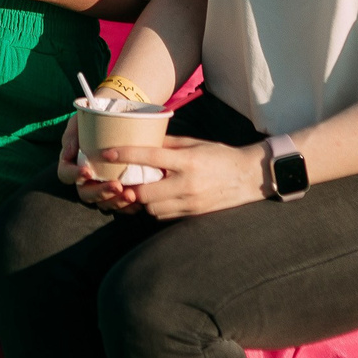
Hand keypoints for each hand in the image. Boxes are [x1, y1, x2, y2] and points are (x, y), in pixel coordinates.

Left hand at [100, 136, 264, 220]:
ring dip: (143, 200)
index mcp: (187, 161)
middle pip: (145, 192)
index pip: (149, 157)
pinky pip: (165, 216)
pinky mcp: (194, 214)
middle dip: (131, 187)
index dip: (125, 155)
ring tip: (142, 188)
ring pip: (152, 208)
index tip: (107, 153)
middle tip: (123, 179)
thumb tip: (143, 141)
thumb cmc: (220, 155)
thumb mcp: (195, 143)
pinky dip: (156, 208)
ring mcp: (191, 202)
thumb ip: (168, 144)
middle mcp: (187, 183)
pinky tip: (158, 198)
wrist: (249, 177)